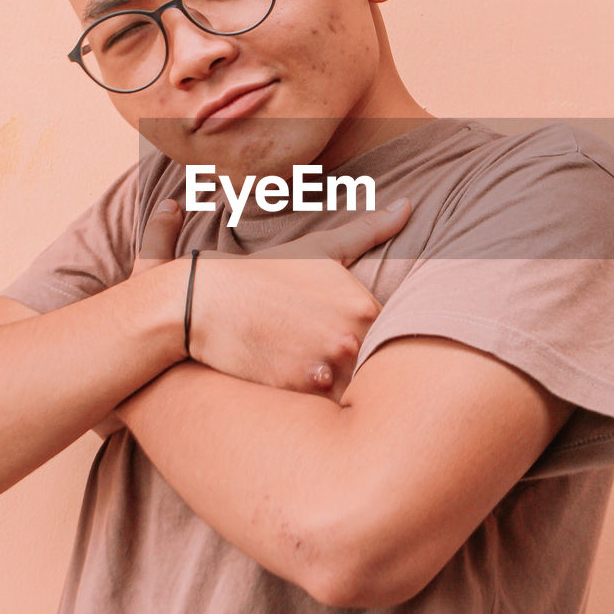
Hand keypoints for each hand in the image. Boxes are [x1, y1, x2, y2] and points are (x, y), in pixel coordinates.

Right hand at [132, 195, 412, 402]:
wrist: (205, 298)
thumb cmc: (267, 272)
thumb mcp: (320, 248)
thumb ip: (370, 229)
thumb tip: (408, 204)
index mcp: (363, 306)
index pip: (392, 339)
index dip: (371, 343)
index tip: (347, 337)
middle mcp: (350, 336)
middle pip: (372, 369)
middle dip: (356, 366)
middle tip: (323, 354)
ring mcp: (323, 364)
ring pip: (349, 392)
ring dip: (337, 387)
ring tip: (308, 368)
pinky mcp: (296, 389)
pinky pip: (321, 409)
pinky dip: (312, 401)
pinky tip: (292, 378)